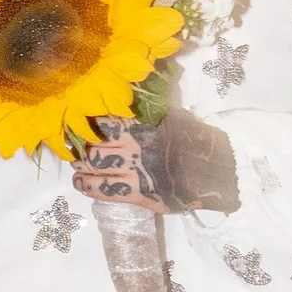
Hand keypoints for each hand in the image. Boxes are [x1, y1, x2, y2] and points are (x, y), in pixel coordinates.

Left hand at [72, 109, 239, 213]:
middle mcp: (135, 144)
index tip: (80, 126)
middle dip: (81, 148)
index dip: (87, 125)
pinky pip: (104, 190)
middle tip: (77, 151)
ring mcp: (135, 169)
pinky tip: (82, 184)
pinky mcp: (138, 193)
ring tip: (78, 169)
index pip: (102, 120)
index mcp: (142, 122)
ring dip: (80, 168)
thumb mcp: (170, 115)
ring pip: (94, 167)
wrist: (215, 170)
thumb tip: (122, 99)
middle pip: (92, 144)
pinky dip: (88, 186)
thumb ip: (145, 111)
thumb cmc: (193, 139)